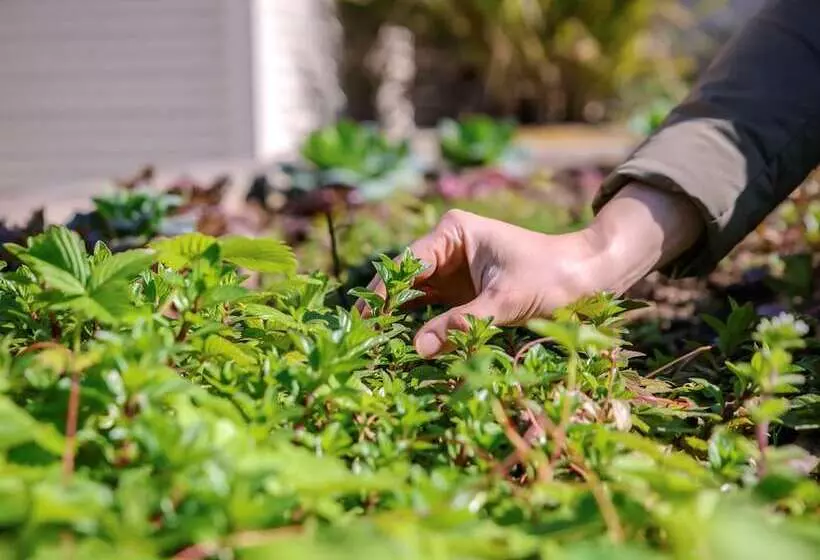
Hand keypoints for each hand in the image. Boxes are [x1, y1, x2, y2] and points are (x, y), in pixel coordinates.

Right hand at [359, 183, 702, 357]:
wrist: (588, 277)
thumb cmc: (551, 276)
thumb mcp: (505, 301)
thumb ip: (461, 324)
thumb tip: (417, 349)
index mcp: (452, 233)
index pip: (407, 263)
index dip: (383, 292)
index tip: (363, 320)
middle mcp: (447, 248)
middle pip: (404, 280)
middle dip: (384, 308)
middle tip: (359, 339)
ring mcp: (453, 271)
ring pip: (414, 297)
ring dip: (397, 320)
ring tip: (373, 348)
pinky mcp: (462, 293)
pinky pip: (431, 310)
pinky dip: (418, 327)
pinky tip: (401, 347)